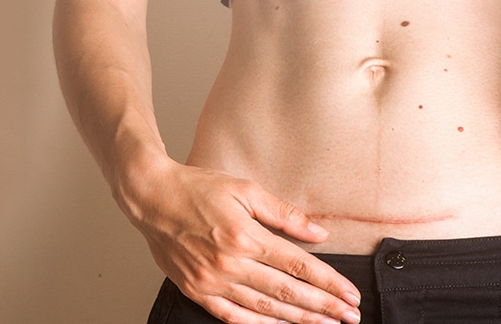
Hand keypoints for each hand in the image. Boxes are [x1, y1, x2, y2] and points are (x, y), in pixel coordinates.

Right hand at [125, 160, 361, 323]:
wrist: (150, 197)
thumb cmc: (198, 189)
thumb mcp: (247, 190)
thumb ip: (285, 214)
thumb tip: (319, 232)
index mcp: (246, 237)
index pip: (299, 266)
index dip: (329, 283)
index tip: (350, 294)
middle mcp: (230, 263)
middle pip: (287, 292)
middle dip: (323, 306)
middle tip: (349, 316)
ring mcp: (211, 281)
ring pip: (264, 308)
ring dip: (298, 318)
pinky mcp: (196, 290)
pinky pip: (232, 316)